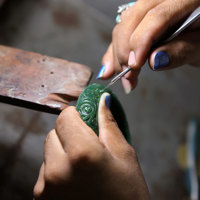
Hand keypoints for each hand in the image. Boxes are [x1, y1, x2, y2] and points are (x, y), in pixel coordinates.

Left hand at [33, 93, 149, 199]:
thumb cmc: (128, 194)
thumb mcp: (124, 155)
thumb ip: (108, 124)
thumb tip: (103, 100)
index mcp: (82, 154)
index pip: (64, 117)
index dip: (76, 115)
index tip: (85, 120)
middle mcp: (57, 170)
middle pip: (53, 133)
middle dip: (68, 134)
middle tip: (87, 145)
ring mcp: (46, 187)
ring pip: (48, 152)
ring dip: (62, 152)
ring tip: (82, 167)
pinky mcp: (42, 198)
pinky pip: (45, 171)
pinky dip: (57, 169)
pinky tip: (74, 180)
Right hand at [98, 0, 199, 92]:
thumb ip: (181, 50)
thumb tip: (154, 60)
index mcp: (183, 0)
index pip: (156, 16)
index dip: (141, 41)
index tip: (134, 65)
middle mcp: (161, 0)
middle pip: (133, 19)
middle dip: (125, 51)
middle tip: (128, 76)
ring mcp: (147, 10)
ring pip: (123, 27)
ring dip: (118, 55)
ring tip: (123, 78)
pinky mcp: (138, 22)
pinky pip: (121, 34)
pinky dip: (113, 54)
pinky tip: (108, 68)